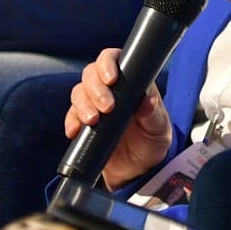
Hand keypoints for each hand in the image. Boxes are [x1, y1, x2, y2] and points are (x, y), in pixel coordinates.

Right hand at [64, 48, 172, 189]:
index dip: (108, 63)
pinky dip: (71, 121)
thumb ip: (153, 113)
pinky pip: (71, 116)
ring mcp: (94, 105)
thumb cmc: (152, 141)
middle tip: (107, 107)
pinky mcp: (83, 122)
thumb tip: (147, 101)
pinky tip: (75, 130)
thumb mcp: (159, 128)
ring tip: (93, 120)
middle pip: (91, 74)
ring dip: (82, 104)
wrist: (138, 170)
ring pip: (79, 92)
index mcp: (131, 81)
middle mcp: (110, 89)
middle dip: (95, 88)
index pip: (114, 59)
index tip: (111, 79)